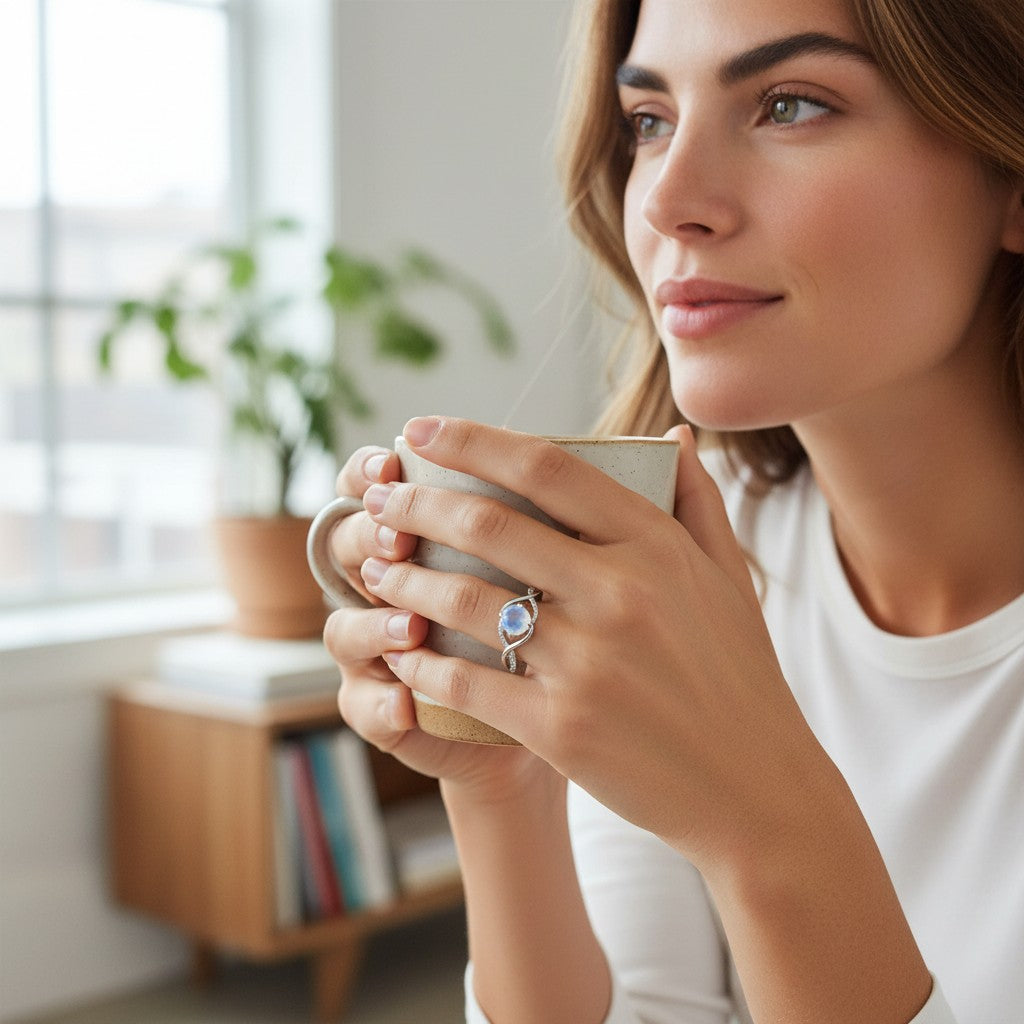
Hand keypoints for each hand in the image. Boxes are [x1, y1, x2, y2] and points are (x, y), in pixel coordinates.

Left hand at [362, 417, 829, 870]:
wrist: (755, 788)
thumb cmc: (737, 674)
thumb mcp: (729, 576)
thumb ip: (696, 498)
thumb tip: (673, 433)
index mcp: (655, 545)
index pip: (548, 467)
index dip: (474, 440)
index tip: (422, 429)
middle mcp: (619, 593)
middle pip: (490, 525)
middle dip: (418, 505)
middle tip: (380, 502)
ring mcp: (588, 662)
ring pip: (466, 600)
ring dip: (406, 578)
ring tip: (376, 569)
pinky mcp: (561, 728)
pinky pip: (467, 681)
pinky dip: (423, 660)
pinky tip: (401, 648)